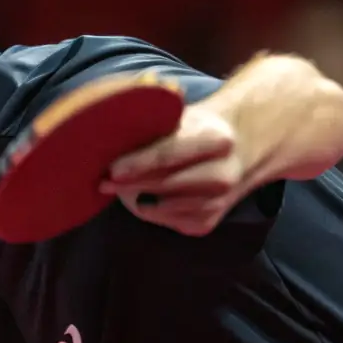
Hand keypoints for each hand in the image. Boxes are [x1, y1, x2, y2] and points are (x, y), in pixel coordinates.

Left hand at [100, 102, 246, 236]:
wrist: (238, 152)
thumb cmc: (197, 131)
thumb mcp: (181, 118)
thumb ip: (154, 124)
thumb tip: (114, 132)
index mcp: (217, 141)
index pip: (169, 156)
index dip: (138, 164)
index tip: (112, 170)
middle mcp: (223, 175)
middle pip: (165, 185)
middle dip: (131, 185)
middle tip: (104, 182)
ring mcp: (218, 203)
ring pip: (165, 207)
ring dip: (138, 200)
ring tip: (119, 189)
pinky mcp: (206, 224)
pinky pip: (167, 221)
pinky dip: (151, 210)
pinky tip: (144, 198)